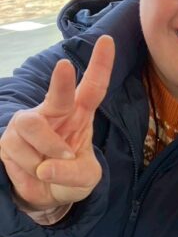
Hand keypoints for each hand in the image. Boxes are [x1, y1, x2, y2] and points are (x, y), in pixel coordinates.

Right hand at [0, 35, 114, 211]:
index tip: (108, 40)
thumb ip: (74, 174)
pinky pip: (18, 150)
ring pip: (32, 126)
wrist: (46, 196)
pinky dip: (31, 168)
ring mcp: (30, 124)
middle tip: (65, 66)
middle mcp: (54, 113)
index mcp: (80, 114)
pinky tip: (35, 172)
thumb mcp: (86, 179)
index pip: (93, 88)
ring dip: (46, 150)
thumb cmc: (71, 178)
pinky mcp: (9, 139)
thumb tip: (47, 167)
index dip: (100, 65)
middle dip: (61, 81)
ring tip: (49, 169)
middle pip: (58, 94)